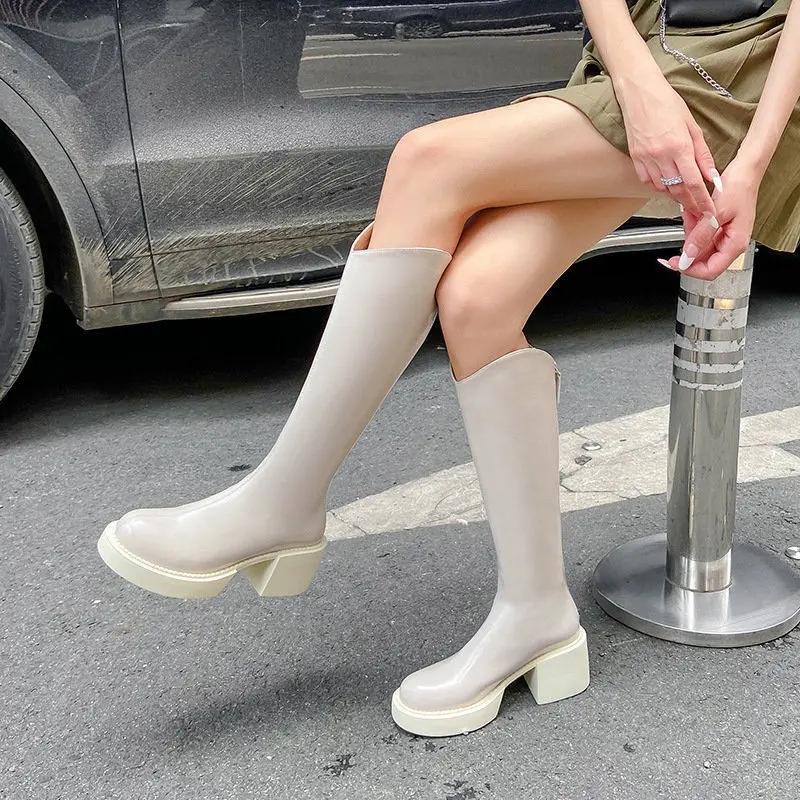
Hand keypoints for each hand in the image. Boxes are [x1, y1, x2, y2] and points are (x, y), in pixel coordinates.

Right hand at [616, 69, 720, 221]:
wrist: (639, 94)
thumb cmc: (667, 104)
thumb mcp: (692, 125)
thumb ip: (702, 153)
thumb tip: (711, 175)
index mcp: (679, 146)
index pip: (693, 182)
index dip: (702, 200)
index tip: (709, 211)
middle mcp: (661, 156)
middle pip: (678, 190)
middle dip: (690, 203)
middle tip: (699, 211)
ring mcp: (646, 159)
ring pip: (662, 188)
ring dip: (674, 194)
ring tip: (684, 196)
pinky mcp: (635, 159)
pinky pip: (648, 181)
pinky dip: (659, 186)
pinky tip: (666, 182)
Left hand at [656, 154, 761, 279]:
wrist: (744, 173)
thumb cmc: (738, 189)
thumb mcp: (716, 213)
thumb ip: (700, 237)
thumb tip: (687, 257)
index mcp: (735, 245)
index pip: (710, 271)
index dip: (690, 270)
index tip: (675, 262)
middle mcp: (730, 245)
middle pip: (702, 262)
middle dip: (688, 248)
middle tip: (682, 230)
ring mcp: (723, 239)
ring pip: (698, 248)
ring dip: (689, 234)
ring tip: (691, 216)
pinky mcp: (717, 231)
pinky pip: (699, 236)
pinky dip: (692, 227)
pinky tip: (692, 215)